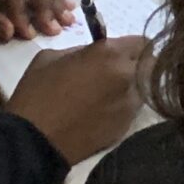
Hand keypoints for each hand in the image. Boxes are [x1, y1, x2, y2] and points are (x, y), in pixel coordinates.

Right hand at [5, 36, 150, 163]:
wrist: (33, 141)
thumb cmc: (36, 94)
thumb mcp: (51, 57)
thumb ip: (81, 50)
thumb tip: (95, 54)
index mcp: (109, 54)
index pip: (141, 42)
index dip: (131, 46)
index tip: (121, 52)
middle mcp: (127, 76)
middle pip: (150, 63)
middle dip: (139, 63)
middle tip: (120, 69)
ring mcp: (130, 103)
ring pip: (145, 87)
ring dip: (133, 85)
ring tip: (110, 92)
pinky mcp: (126, 125)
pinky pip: (134, 108)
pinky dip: (125, 105)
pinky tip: (105, 110)